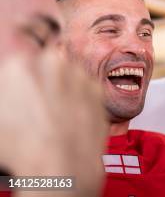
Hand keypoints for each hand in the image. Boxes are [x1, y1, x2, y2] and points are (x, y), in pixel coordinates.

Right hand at [0, 50, 107, 195]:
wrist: (61, 162)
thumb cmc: (22, 144)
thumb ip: (5, 93)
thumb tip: (10, 93)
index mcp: (19, 64)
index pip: (21, 65)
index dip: (23, 82)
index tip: (24, 95)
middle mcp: (51, 61)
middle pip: (46, 64)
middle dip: (44, 80)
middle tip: (40, 105)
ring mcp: (77, 73)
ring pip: (68, 75)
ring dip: (63, 88)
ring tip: (56, 114)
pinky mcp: (96, 87)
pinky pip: (86, 89)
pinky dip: (81, 99)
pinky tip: (71, 118)